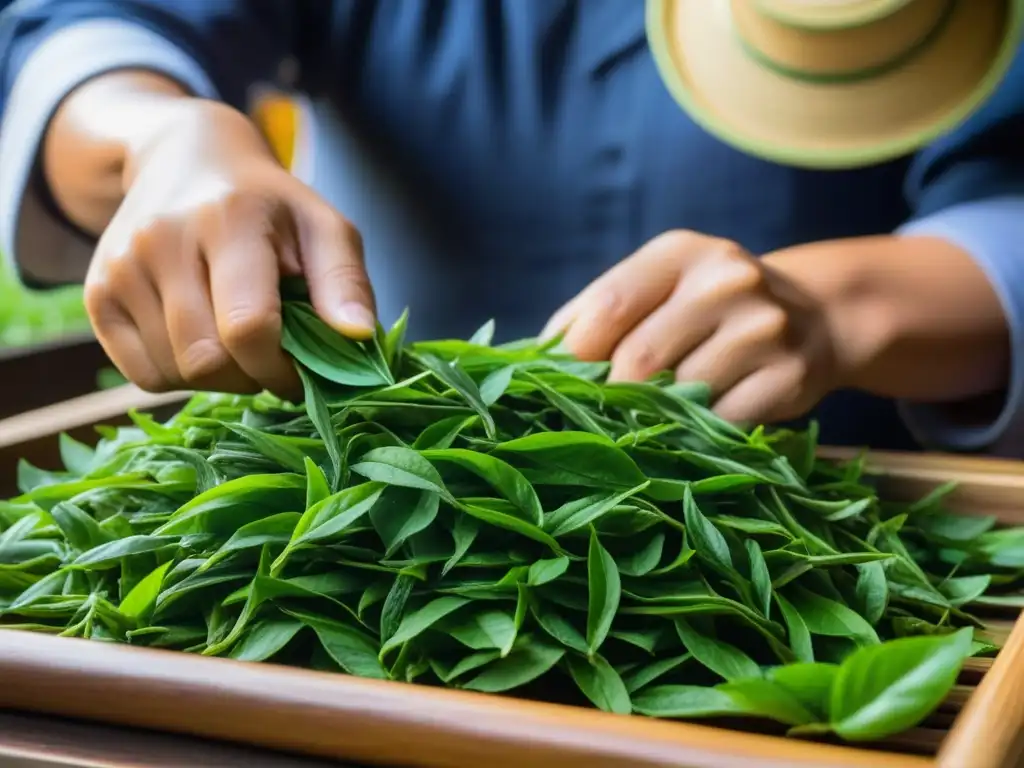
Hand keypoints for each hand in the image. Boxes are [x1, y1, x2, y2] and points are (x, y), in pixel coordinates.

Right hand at [83, 100, 374, 395]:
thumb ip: (345, 283)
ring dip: (218, 380)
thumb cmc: (270, 206)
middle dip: (251, 378)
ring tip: (238, 344)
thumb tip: (359, 337)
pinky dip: (180, 377)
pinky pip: (142, 376)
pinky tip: (203, 342)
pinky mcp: (97, 295)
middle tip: (272, 359)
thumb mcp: (323, 227)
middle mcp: (162, 240)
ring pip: (174, 375)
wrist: (186, 161)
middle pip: (206, 362)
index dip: (280, 368)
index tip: (302, 370)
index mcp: (228, 220)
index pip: (247, 327)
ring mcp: (120, 268)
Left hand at [544, 231, 841, 424]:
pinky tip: (697, 423)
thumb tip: (532, 357)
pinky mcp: (788, 376)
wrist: (817, 316)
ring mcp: (763, 328)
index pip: (610, 305)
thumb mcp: (661, 286)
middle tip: (600, 413)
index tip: (554, 383)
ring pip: (679, 394)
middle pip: (639, 358)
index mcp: (680, 252)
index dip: (573, 353)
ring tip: (652, 415)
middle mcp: (725, 280)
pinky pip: (720, 420)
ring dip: (656, 414)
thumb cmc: (710, 307)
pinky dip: (698, 431)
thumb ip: (601, 310)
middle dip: (611, 394)